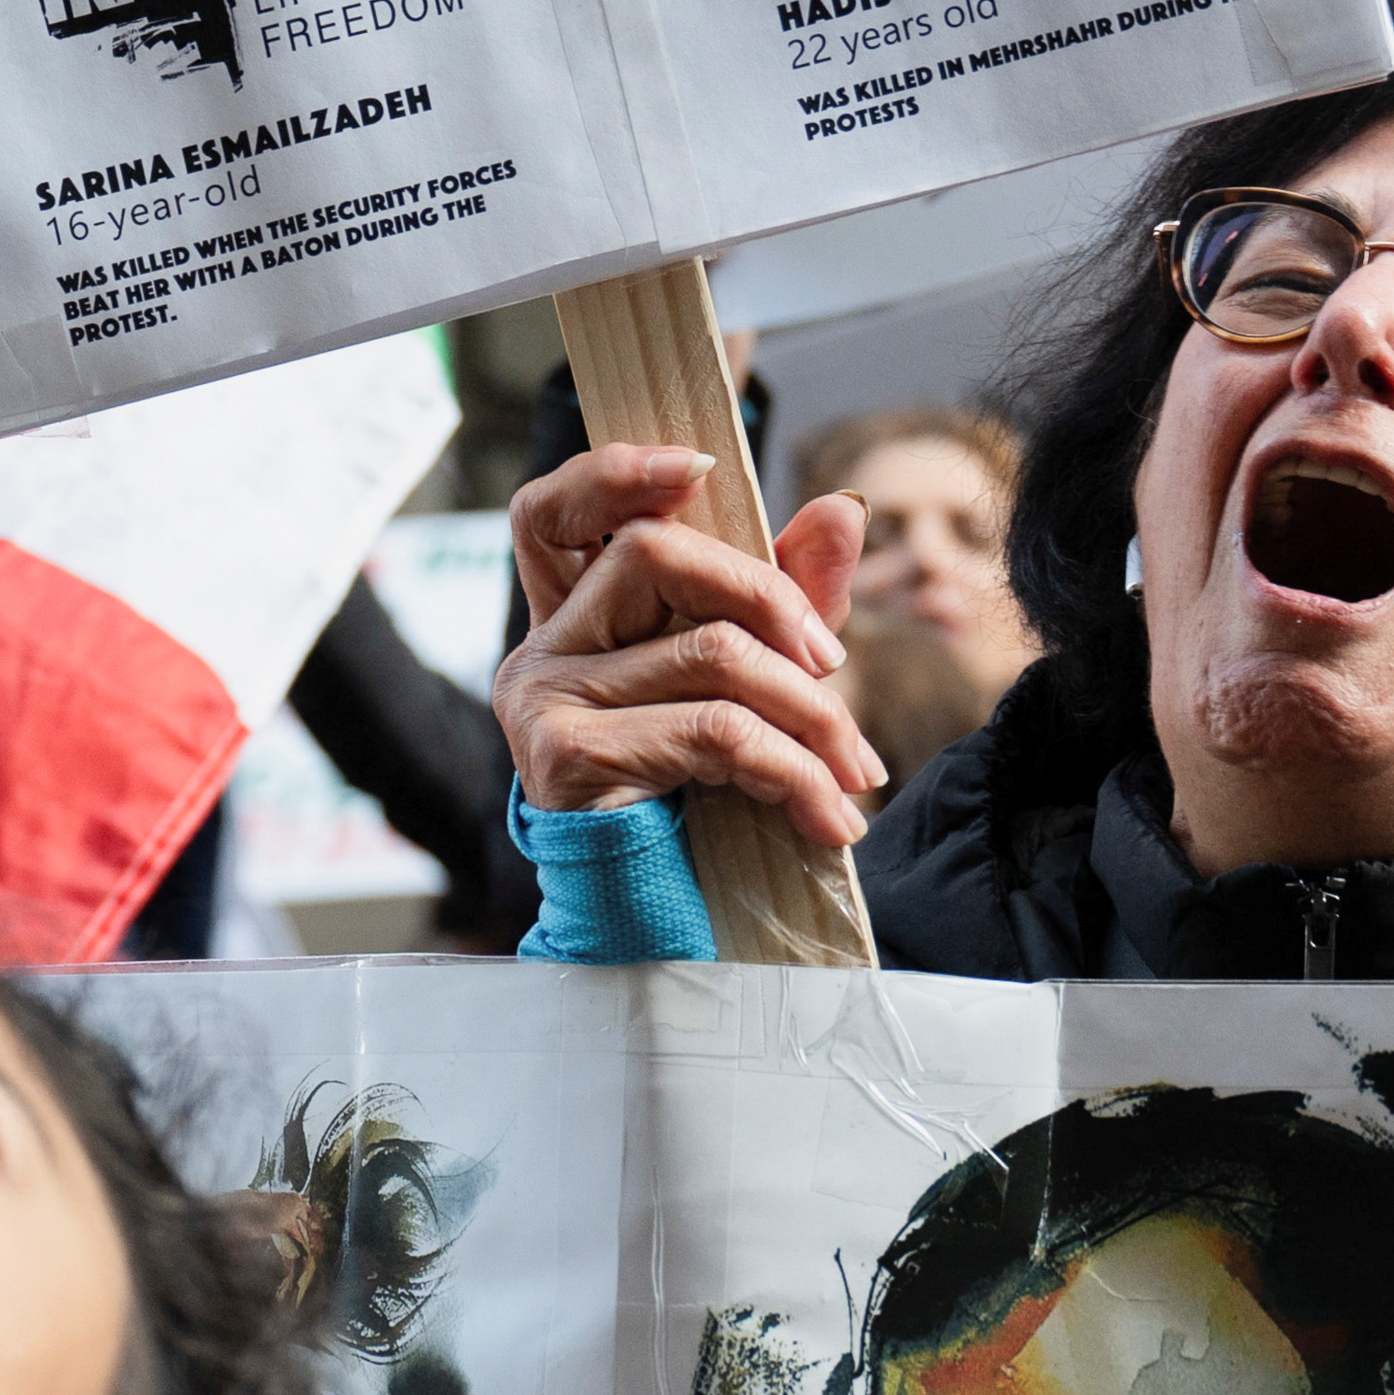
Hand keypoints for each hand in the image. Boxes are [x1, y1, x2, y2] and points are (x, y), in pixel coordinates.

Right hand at [494, 447, 881, 852]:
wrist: (654, 931)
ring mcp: (543, 703)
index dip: (612, 471)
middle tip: (834, 665)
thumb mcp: (747, 686)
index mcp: (569, 623)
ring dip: (810, 712)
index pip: (552, 513)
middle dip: (768, 594)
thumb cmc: (696, 805)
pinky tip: (826, 815)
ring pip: (708, 652)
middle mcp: (539, 653)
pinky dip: (792, 771)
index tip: (702, 463)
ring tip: (855, 771)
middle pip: (649, 552)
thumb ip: (781, 597)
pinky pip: (713, 731)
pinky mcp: (568, 759)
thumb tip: (837, 511)